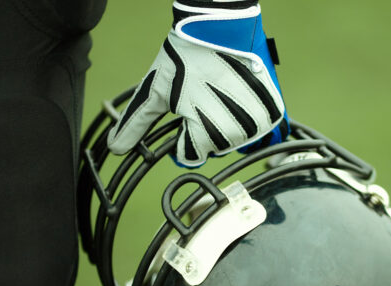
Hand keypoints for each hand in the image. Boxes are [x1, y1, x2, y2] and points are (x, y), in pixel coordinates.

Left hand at [107, 2, 286, 167]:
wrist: (222, 26)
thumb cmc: (186, 55)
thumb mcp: (156, 89)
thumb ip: (136, 123)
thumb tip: (116, 148)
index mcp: (206, 133)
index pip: (192, 155)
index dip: (184, 135)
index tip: (187, 112)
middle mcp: (236, 133)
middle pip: (215, 148)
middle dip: (207, 128)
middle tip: (204, 97)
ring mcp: (258, 123)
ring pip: (237, 140)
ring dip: (228, 123)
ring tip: (221, 93)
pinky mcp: (273, 111)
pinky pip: (260, 131)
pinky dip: (250, 119)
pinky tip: (239, 98)